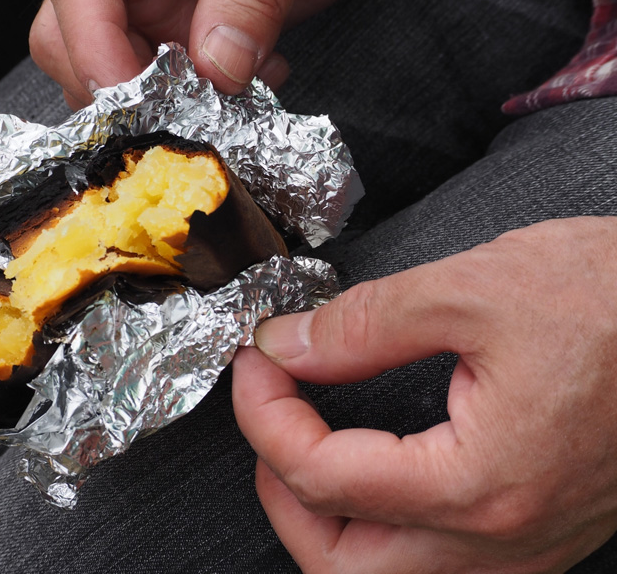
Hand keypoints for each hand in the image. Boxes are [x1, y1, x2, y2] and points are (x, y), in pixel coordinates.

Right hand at [29, 0, 361, 108]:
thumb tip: (219, 65)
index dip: (94, 52)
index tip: (140, 106)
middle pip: (74, 40)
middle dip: (125, 92)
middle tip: (185, 118)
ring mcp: (151, 2)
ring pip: (119, 73)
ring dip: (170, 105)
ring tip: (235, 96)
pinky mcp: (184, 29)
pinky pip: (170, 83)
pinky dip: (206, 102)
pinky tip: (255, 82)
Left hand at [232, 216, 616, 572]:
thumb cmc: (613, 297)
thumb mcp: (470, 289)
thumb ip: (361, 326)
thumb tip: (287, 347)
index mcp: (479, 482)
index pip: (322, 477)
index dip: (264, 414)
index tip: (254, 363)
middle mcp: (503, 537)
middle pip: (342, 564)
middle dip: (283, 493)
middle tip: (270, 419)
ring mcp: (524, 545)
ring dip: (328, 520)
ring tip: (307, 448)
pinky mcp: (536, 529)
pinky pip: (436, 562)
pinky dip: (381, 523)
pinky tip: (373, 469)